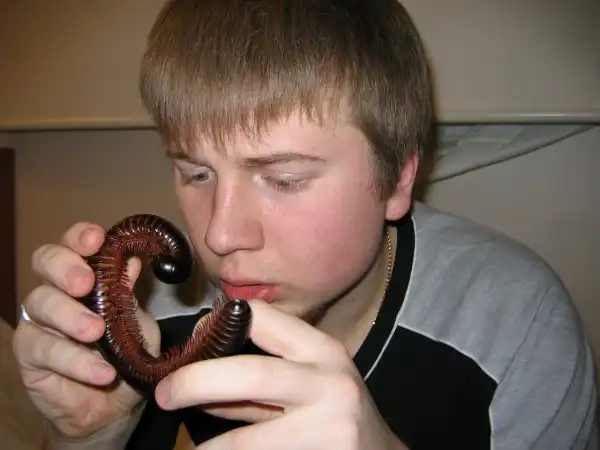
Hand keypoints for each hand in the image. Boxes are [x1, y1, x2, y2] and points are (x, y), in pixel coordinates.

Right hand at [11, 222, 160, 438]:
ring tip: (97, 333)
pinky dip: (75, 360)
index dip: (80, 237)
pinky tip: (101, 372)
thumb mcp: (138, 322)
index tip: (97, 238)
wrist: (115, 404)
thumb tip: (134, 260)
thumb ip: (130, 295)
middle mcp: (58, 290)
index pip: (74, 245)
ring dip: (71, 317)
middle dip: (65, 267)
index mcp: (86, 275)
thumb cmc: (127, 353)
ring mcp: (40, 320)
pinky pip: (43, 349)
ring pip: (40, 303)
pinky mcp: (29, 354)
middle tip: (86, 283)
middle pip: (45, 261)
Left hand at [154, 300, 406, 449]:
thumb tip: (198, 365)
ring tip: (201, 446)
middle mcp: (329, 383)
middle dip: (194, 382)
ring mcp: (329, 428)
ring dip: (211, 445)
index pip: (262, 318)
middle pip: (249, 373)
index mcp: (323, 351)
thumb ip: (259, 375)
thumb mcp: (308, 382)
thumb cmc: (337, 414)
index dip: (219, 324)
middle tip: (165, 395)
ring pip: (244, 440)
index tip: (195, 341)